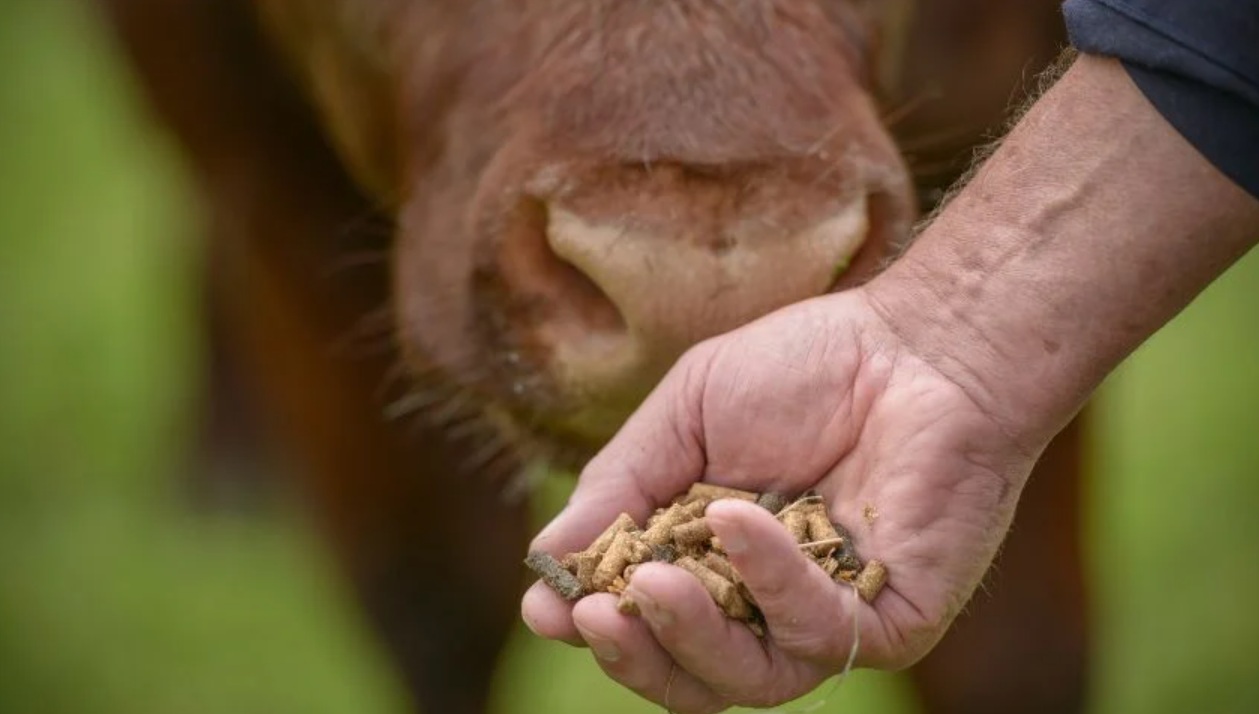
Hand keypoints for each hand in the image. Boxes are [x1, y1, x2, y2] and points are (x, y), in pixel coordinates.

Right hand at [521, 288, 1048, 712]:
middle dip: (635, 655)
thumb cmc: (803, 369)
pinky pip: (819, 629)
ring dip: (688, 635)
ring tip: (647, 580)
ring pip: (751, 678)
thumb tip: (543, 563)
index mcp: (715, 567)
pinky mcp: (893, 620)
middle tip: (591, 614)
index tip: (546, 604)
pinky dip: (769, 579)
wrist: (916, 340)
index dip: (600, 626)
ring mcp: (831, 619)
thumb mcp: (683, 420)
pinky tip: (734, 519)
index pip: (649, 627)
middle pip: (693, 678)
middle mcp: (770, 608)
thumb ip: (619, 490)